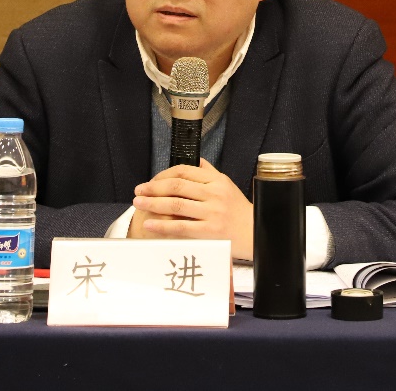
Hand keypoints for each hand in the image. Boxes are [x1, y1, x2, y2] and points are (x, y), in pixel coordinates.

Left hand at [129, 159, 252, 260]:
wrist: (257, 233)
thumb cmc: (240, 211)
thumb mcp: (228, 185)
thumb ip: (210, 173)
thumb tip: (195, 161)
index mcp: (217, 180)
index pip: (184, 170)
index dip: (163, 175)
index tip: (151, 181)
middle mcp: (214, 194)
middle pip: (177, 185)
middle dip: (153, 188)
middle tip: (138, 191)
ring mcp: (212, 213)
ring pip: (176, 204)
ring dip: (153, 203)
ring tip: (139, 203)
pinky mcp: (210, 231)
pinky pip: (181, 227)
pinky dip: (162, 225)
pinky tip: (150, 224)